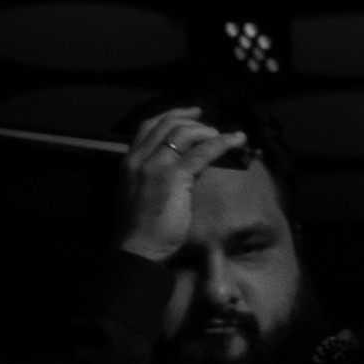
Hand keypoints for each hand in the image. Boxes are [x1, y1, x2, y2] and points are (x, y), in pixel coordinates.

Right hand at [116, 107, 251, 262]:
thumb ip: (158, 173)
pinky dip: (222, 142)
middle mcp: (138, 159)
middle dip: (192, 119)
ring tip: (223, 137)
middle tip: (211, 124)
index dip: (172, 115)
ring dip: (207, 130)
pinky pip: (202, 151)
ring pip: (184, 132)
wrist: (137, 249)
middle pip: (167, 123)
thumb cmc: (142, 228)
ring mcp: (155, 166)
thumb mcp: (142, 192)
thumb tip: (187, 160)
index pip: (147, 126)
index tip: (192, 114)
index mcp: (128, 162)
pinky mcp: (173, 176)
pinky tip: (236, 141)